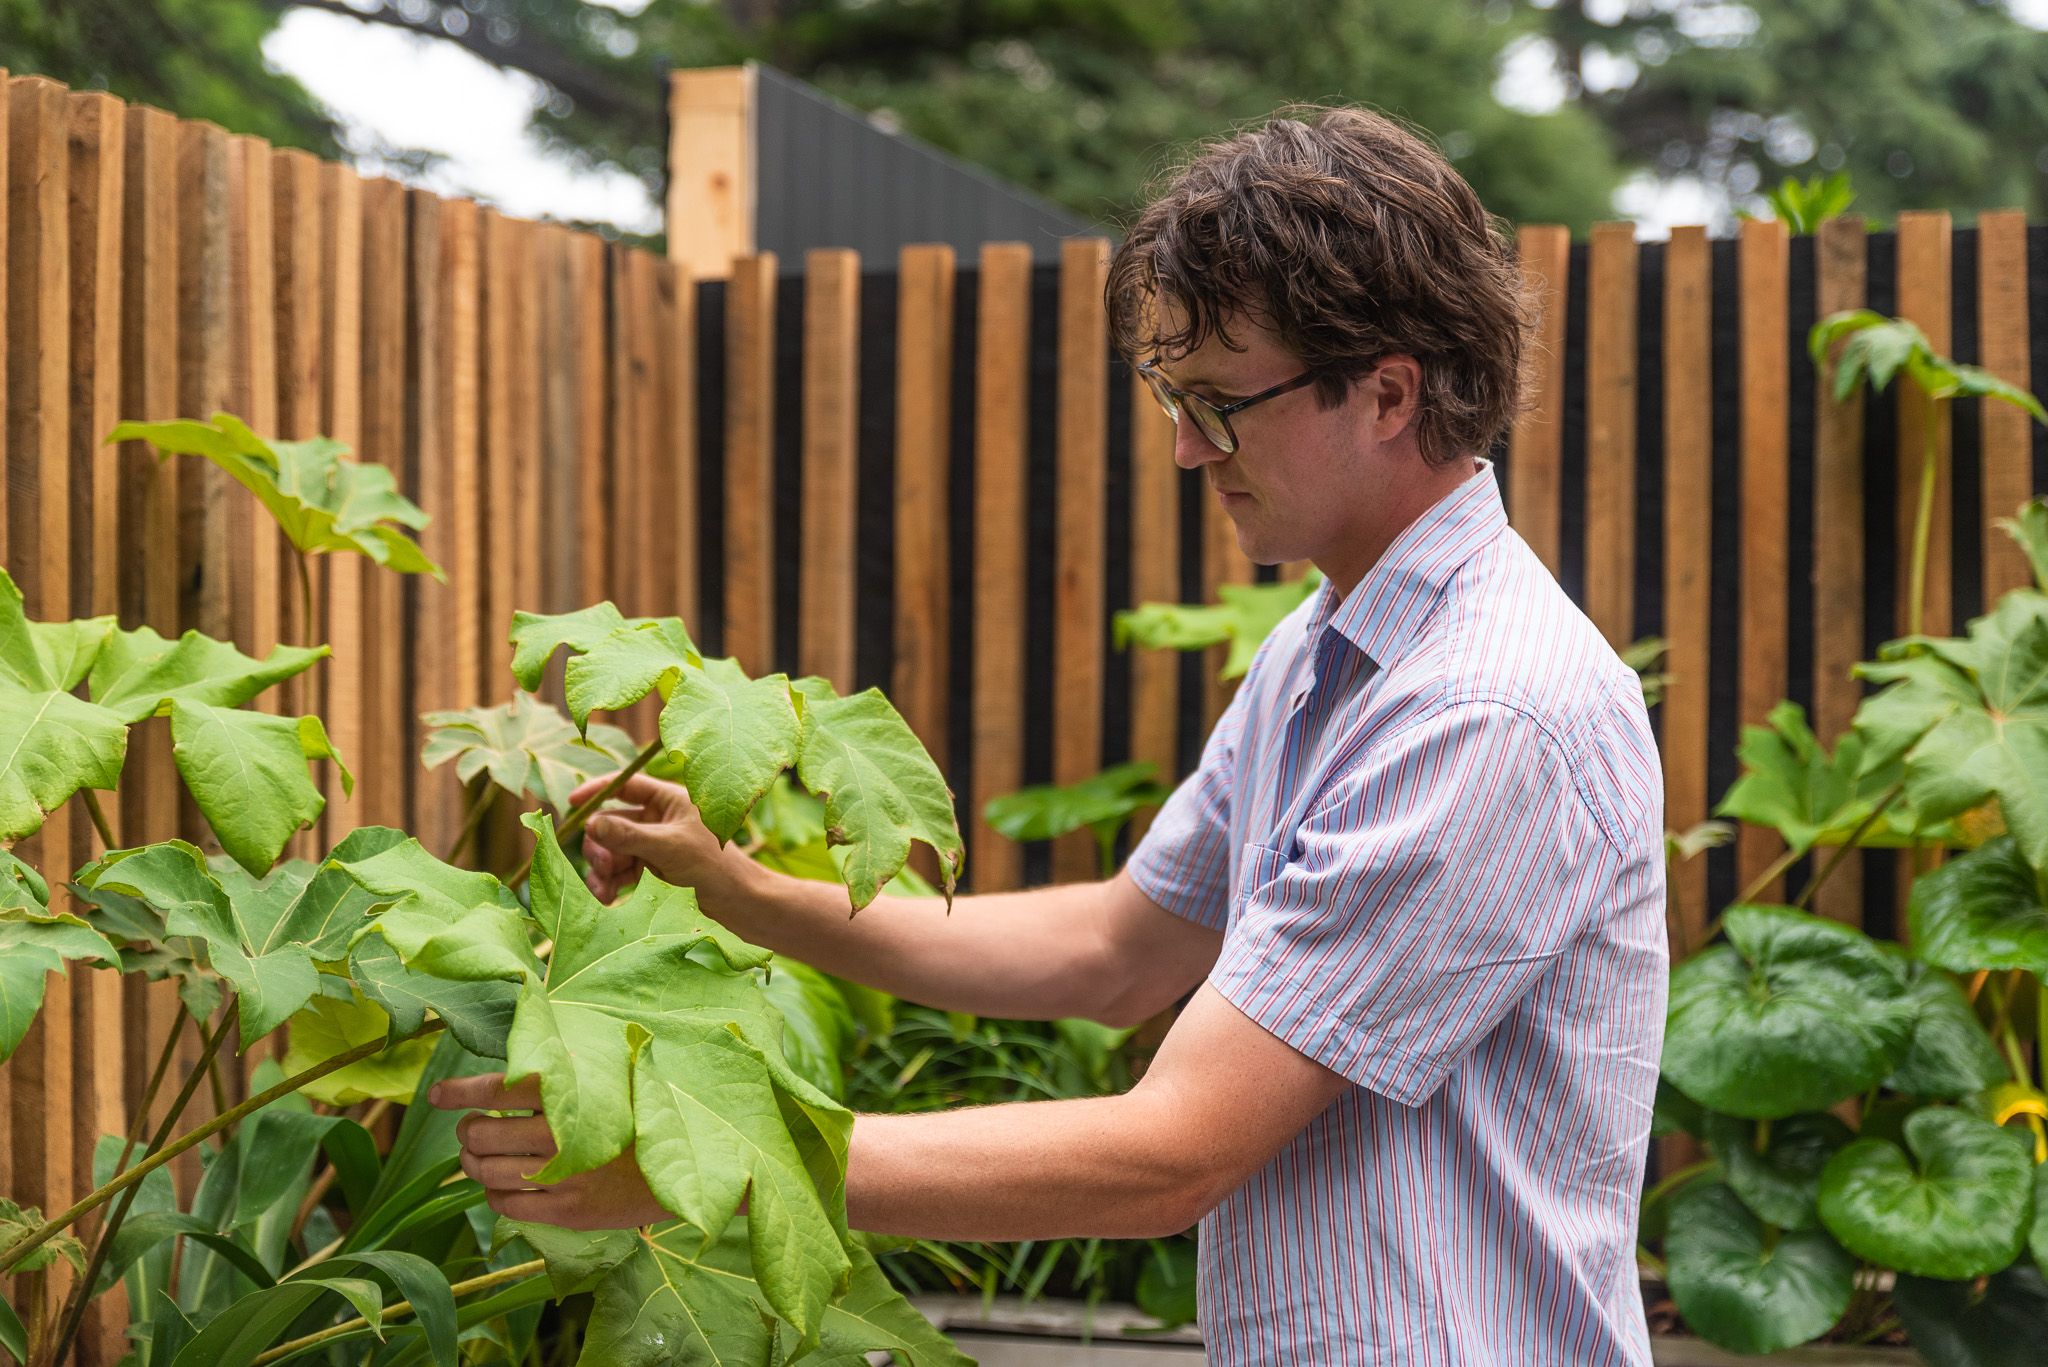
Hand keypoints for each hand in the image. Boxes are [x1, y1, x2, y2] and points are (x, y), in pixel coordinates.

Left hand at [430, 1073, 669, 1228]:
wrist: (686, 1166)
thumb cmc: (646, 1113)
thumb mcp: (614, 1079)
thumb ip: (569, 1070)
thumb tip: (519, 1058)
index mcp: (571, 1095)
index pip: (497, 1090)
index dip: (459, 1092)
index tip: (435, 1095)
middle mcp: (561, 1136)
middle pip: (481, 1135)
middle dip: (466, 1132)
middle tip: (469, 1128)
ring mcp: (563, 1177)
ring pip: (487, 1172)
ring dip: (472, 1164)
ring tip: (476, 1157)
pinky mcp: (567, 1212)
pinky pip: (507, 1205)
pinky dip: (493, 1194)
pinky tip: (500, 1185)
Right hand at [569, 773, 747, 902]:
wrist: (736, 902)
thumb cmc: (712, 866)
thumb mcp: (668, 847)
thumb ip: (628, 836)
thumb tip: (589, 824)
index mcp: (669, 800)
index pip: (626, 785)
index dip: (597, 791)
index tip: (571, 803)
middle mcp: (659, 818)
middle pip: (612, 823)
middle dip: (601, 846)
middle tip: (601, 868)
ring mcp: (654, 843)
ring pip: (612, 849)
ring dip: (603, 868)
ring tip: (602, 891)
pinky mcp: (652, 868)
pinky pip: (621, 870)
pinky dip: (612, 882)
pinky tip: (606, 899)